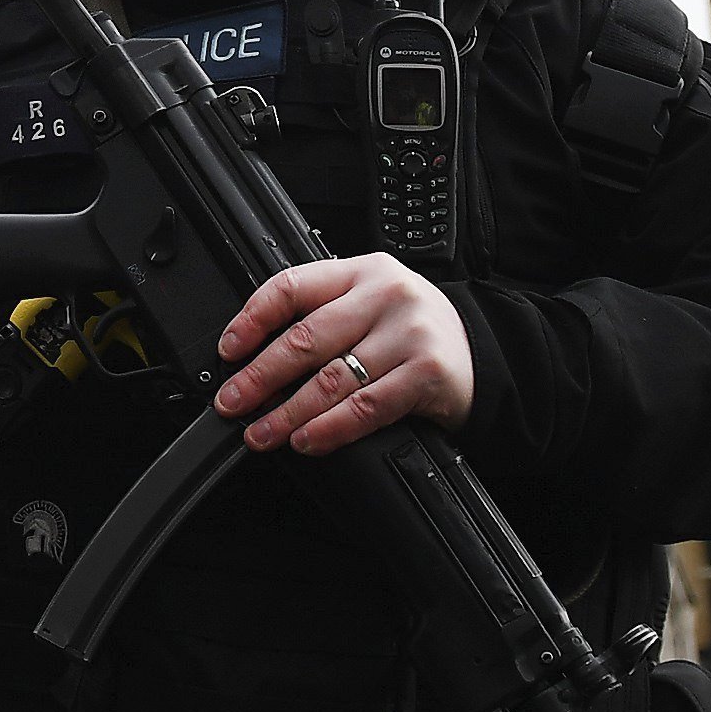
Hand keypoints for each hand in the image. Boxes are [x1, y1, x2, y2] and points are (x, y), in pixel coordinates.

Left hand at [212, 252, 475, 450]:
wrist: (482, 350)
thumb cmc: (412, 329)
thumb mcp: (371, 302)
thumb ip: (324, 314)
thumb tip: (255, 356)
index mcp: (360, 271)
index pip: (292, 286)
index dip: (252, 320)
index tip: (229, 350)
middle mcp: (384, 296)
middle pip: (305, 338)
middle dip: (259, 376)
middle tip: (233, 401)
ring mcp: (407, 333)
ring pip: (331, 379)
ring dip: (287, 413)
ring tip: (262, 432)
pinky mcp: (425, 373)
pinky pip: (366, 407)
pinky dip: (330, 429)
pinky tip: (307, 440)